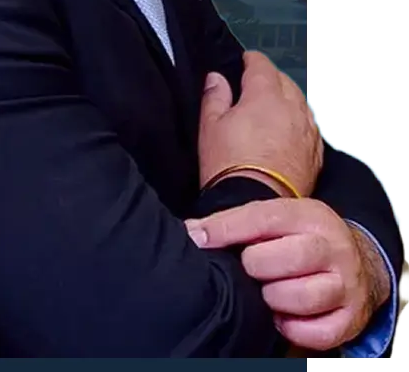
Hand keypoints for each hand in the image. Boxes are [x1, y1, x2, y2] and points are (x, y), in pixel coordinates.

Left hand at [185, 198, 392, 351]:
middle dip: (255, 267)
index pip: (263, 219)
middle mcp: (334, 248)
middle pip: (285, 258)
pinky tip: (281, 316)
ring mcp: (348, 285)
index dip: (225, 229)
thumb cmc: (298, 239)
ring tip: (265, 293)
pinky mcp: (353, 319)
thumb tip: (193, 234)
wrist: (357, 260)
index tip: (198, 239)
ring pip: (302, 296)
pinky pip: (317, 333)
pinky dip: (293, 330)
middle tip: (249, 270)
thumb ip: (234, 223)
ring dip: (273, 299)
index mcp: (310, 216)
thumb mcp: (275, 219)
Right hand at [198, 51, 321, 196]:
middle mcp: (293, 108)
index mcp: (264, 96)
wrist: (256, 203)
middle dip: (270, 78)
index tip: (243, 62)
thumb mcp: (209, 126)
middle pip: (285, 81)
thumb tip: (217, 78)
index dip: (250, 60)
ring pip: (302, 103)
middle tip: (254, 85)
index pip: (261, 66)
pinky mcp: (317, 154)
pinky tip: (288, 129)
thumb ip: (215, 97)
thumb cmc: (227, 162)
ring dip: (287, 99)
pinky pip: (310, 126)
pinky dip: (298, 121)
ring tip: (272, 106)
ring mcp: (309, 131)